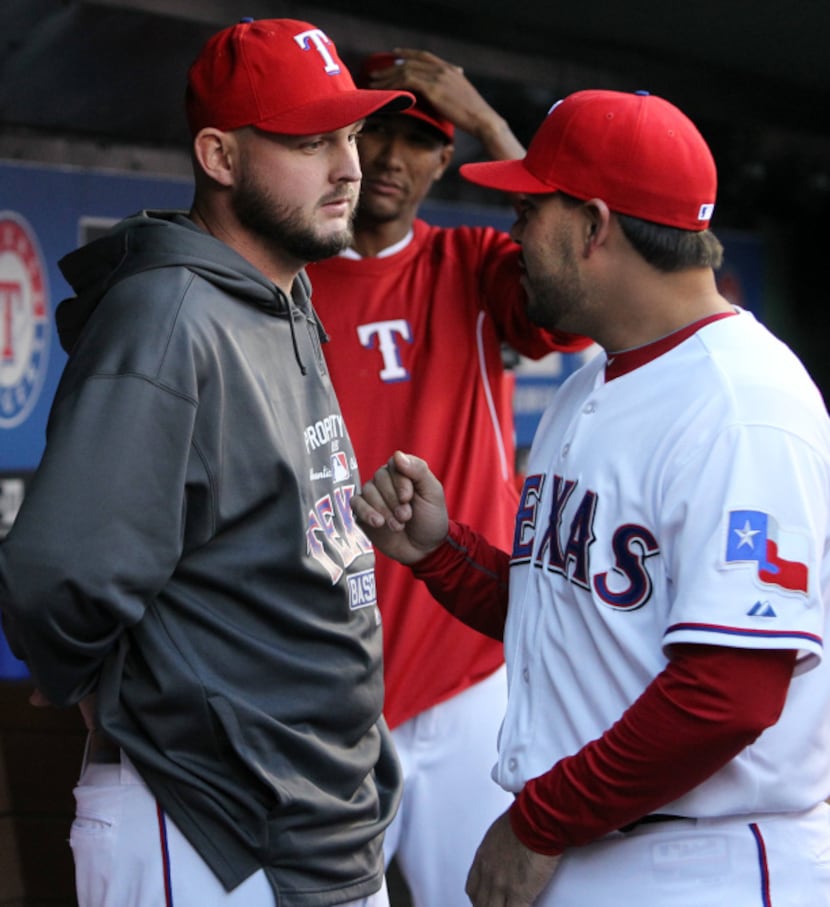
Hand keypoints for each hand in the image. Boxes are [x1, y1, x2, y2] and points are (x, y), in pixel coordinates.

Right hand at [351, 451, 448, 564]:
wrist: (425, 549)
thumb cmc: (431, 518)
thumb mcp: (432, 493)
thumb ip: (418, 471)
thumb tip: (397, 455)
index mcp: (403, 471)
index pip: (393, 464)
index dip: (399, 482)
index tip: (408, 498)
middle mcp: (386, 481)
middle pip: (379, 478)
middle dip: (393, 500)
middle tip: (406, 516)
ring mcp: (373, 496)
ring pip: (368, 492)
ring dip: (384, 510)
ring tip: (398, 525)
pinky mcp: (363, 512)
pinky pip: (355, 504)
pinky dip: (366, 513)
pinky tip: (378, 523)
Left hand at [365, 49, 524, 159]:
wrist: (482, 120)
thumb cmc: (473, 116)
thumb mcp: (462, 99)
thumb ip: (451, 93)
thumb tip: (442, 99)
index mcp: (450, 69)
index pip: (424, 56)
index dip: (407, 55)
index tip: (394, 56)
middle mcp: (443, 69)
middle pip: (410, 62)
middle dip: (390, 67)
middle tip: (376, 73)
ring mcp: (438, 77)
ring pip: (406, 70)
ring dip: (387, 77)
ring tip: (374, 83)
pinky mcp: (433, 88)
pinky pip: (408, 81)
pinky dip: (394, 85)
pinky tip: (385, 91)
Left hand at [466, 811, 560, 905]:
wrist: (534, 821)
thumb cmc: (521, 819)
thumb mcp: (499, 832)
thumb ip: (497, 847)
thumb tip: (505, 852)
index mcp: (483, 857)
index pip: (473, 887)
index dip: (479, 898)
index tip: (484, 900)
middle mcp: (489, 873)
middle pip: (480, 903)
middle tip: (495, 906)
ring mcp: (502, 885)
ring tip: (509, 906)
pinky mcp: (520, 892)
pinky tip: (524, 906)